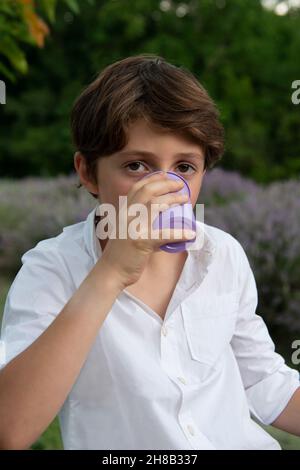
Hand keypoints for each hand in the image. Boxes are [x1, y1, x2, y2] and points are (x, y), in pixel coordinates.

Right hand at [98, 172, 195, 288]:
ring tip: (185, 200)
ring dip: (173, 200)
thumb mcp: (124, 230)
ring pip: (156, 205)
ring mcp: (133, 227)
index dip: (152, 179)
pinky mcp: (142, 242)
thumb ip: (133, 221)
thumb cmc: (120, 253)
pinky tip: (190, 233)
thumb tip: (153, 216)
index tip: (165, 175)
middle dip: (166, 185)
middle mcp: (127, 215)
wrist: (111, 270)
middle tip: (180, 186)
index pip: (137, 188)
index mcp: (123, 211)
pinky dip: (179, 233)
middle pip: (148, 191)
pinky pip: (164, 234)